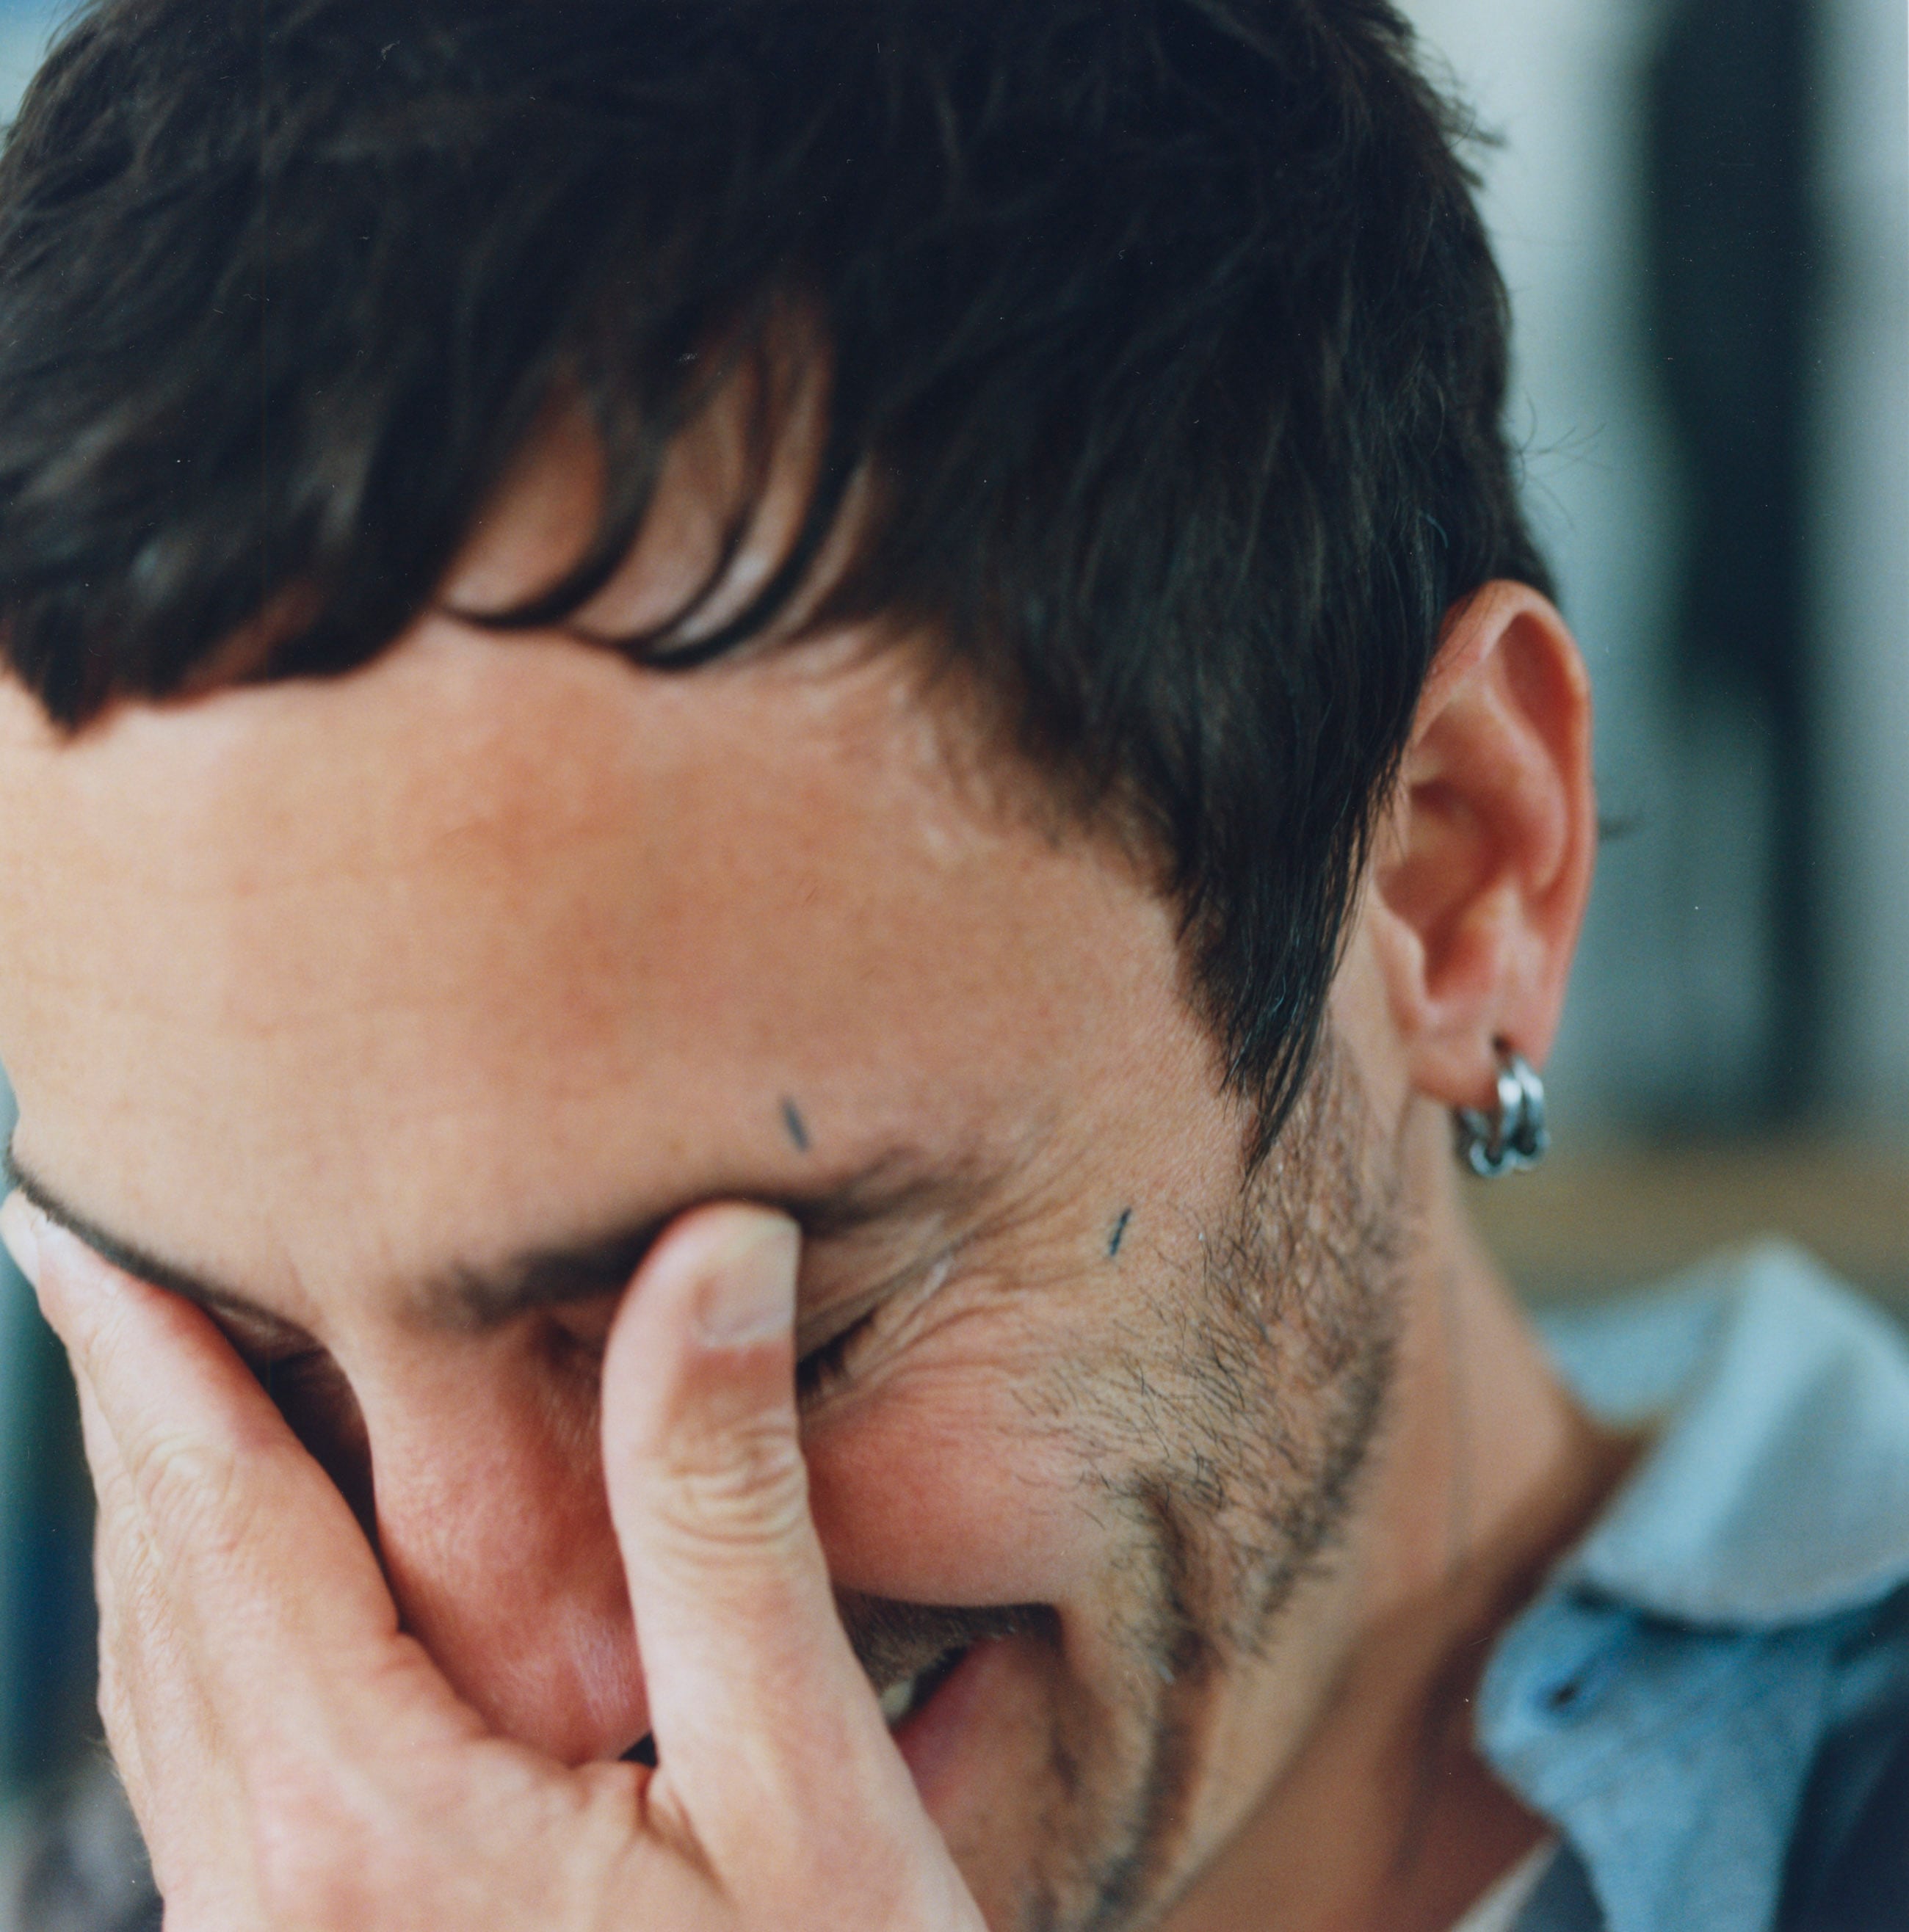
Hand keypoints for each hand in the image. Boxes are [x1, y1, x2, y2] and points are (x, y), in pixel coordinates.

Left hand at [0, 1194, 984, 1931]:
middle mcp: (271, 1906)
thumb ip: (724, 1511)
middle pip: (164, 1589)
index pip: (219, 1513)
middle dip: (138, 1407)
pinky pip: (202, 1774)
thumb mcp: (806, 1786)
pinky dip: (201, 1633)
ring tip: (161, 1383)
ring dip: (159, 1518)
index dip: (149, 1346)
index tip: (79, 1209)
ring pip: (163, 1686)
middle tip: (103, 1252)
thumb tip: (712, 1248)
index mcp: (368, 1824)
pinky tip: (248, 1590)